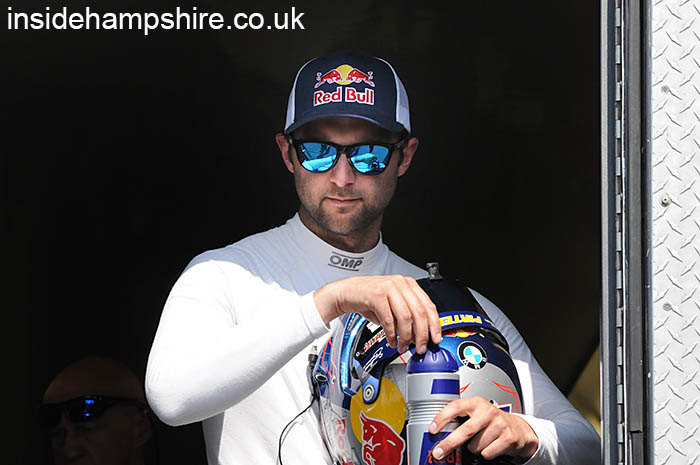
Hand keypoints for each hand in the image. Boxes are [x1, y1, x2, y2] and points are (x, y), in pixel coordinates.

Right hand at [313, 275, 441, 353]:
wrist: (347, 292)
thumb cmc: (370, 299)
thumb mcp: (393, 307)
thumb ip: (407, 319)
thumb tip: (420, 337)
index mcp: (409, 284)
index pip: (429, 305)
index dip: (434, 324)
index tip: (435, 338)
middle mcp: (401, 283)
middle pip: (419, 312)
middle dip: (421, 334)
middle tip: (420, 347)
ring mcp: (389, 287)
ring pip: (405, 317)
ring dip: (405, 336)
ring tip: (403, 346)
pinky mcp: (376, 294)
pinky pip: (389, 319)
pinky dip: (391, 333)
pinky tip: (391, 340)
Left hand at [430, 396, 538, 460]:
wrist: (518, 428)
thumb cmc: (492, 421)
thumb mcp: (476, 413)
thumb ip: (461, 418)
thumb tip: (439, 432)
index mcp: (476, 403)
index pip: (455, 407)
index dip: (442, 418)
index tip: (432, 429)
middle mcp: (487, 411)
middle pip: (465, 430)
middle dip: (449, 443)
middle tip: (439, 452)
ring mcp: (499, 424)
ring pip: (475, 446)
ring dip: (474, 448)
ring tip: (481, 441)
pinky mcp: (507, 438)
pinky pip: (486, 453)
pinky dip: (485, 453)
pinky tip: (490, 446)